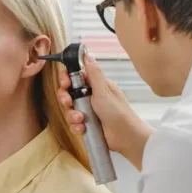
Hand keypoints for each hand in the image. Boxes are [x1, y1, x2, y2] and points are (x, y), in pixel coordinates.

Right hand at [56, 53, 152, 169]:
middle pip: (68, 93)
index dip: (66, 80)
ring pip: (69, 109)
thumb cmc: (118, 112)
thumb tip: (87, 54)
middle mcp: (90, 97)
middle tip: (68, 102)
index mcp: (95, 86)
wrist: (126, 137)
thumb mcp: (104, 91)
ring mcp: (88, 111)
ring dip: (71, 115)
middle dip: (65, 98)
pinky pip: (73, 123)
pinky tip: (82, 128)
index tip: (65, 83)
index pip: (74, 78)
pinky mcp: (86, 124)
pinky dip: (76, 126)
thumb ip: (93, 73)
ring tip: (80, 119)